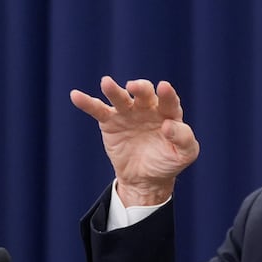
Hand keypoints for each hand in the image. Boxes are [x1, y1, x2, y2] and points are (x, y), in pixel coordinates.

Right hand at [70, 76, 199, 205]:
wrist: (146, 179)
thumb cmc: (168, 162)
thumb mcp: (185, 155)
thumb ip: (184, 139)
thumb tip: (168, 126)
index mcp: (169, 113)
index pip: (169, 100)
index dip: (167, 94)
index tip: (164, 87)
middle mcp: (148, 108)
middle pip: (144, 94)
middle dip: (140, 88)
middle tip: (135, 87)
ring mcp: (128, 113)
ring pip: (120, 98)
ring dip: (114, 90)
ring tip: (106, 83)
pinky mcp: (110, 122)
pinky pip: (98, 110)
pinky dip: (87, 103)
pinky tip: (76, 96)